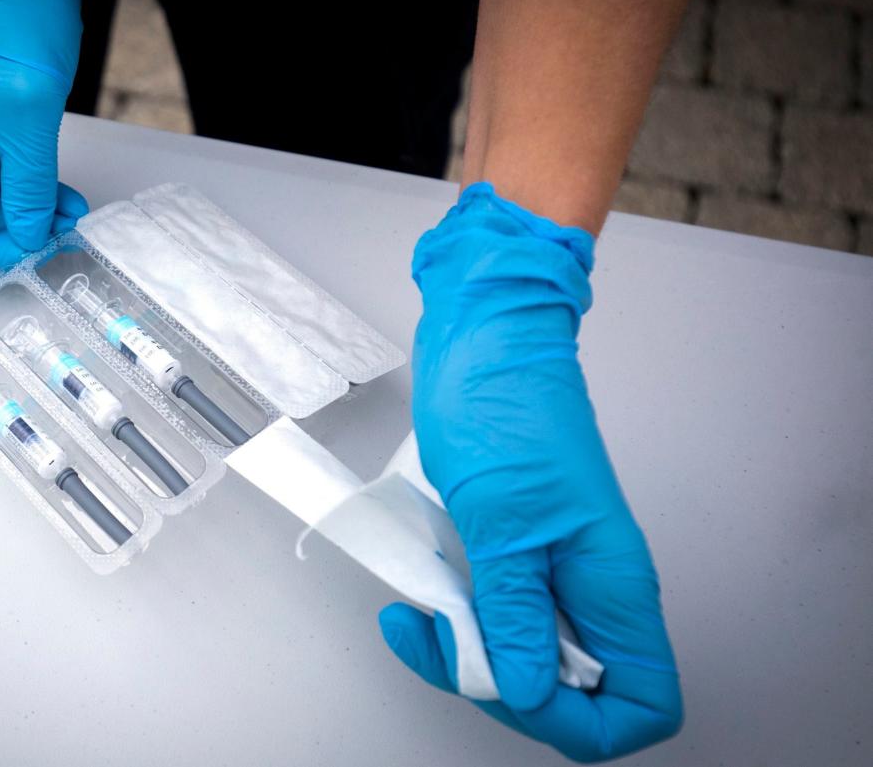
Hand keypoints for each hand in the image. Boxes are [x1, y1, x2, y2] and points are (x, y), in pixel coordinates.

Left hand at [378, 183, 681, 761]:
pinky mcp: (516, 550)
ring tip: (420, 614)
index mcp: (613, 584)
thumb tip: (525, 691)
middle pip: (574, 691)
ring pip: (527, 657)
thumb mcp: (505, 520)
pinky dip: (460, 619)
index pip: (642, 702)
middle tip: (443, 639)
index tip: (512, 694)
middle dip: (503, 687)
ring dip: (471, 652)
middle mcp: (592, 586)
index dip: (583, 723)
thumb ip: (515, 612)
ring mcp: (553, 569)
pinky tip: (426, 597)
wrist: (483, 339)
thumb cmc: (505, 406)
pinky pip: (498, 615)